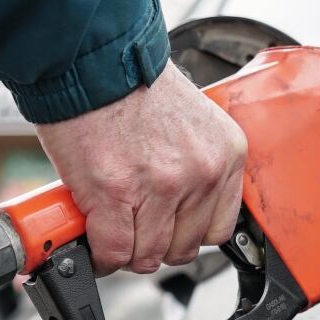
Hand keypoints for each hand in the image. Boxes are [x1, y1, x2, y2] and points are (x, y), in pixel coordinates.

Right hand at [35, 60, 246, 275]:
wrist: (95, 64)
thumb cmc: (136, 89)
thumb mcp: (194, 127)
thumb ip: (198, 169)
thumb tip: (184, 213)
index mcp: (226, 155)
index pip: (218, 229)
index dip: (187, 235)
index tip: (170, 231)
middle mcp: (202, 173)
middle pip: (183, 248)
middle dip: (155, 245)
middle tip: (135, 229)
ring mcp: (163, 186)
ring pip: (147, 255)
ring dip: (126, 250)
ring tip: (112, 228)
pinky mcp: (117, 193)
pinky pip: (114, 250)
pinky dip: (100, 254)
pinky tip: (93, 239)